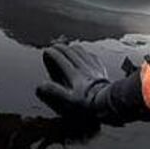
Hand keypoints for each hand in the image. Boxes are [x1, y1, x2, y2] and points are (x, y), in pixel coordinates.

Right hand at [35, 43, 149, 125]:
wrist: (109, 101)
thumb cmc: (89, 102)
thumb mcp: (68, 100)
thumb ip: (54, 91)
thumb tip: (40, 86)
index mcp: (73, 74)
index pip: (60, 59)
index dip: (52, 54)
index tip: (47, 51)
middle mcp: (82, 67)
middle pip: (70, 52)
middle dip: (61, 47)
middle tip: (55, 46)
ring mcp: (93, 67)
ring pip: (82, 52)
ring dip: (73, 48)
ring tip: (69, 47)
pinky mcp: (101, 70)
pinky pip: (93, 57)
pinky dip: (87, 53)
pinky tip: (87, 54)